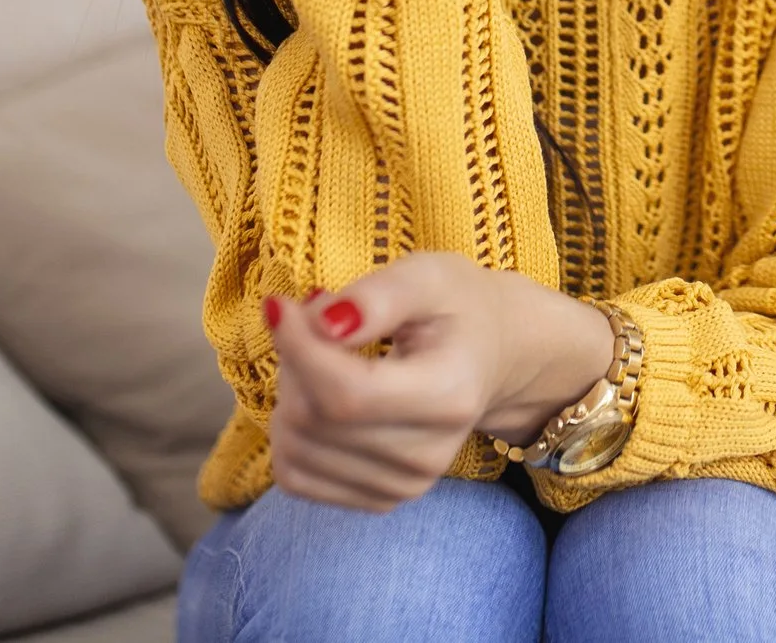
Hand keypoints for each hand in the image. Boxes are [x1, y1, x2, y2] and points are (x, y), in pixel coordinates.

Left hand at [261, 252, 614, 512]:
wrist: (495, 356)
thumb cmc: (459, 308)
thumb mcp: (429, 276)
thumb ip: (379, 295)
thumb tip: (324, 323)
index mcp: (448, 395)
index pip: (345, 394)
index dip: (298, 349)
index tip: (280, 306)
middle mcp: (428, 454)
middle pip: (313, 419)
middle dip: (294, 361)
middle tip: (317, 322)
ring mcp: (404, 484)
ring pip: (296, 448)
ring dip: (290, 394)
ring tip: (326, 357)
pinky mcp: (380, 499)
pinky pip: (296, 476)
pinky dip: (291, 434)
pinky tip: (319, 398)